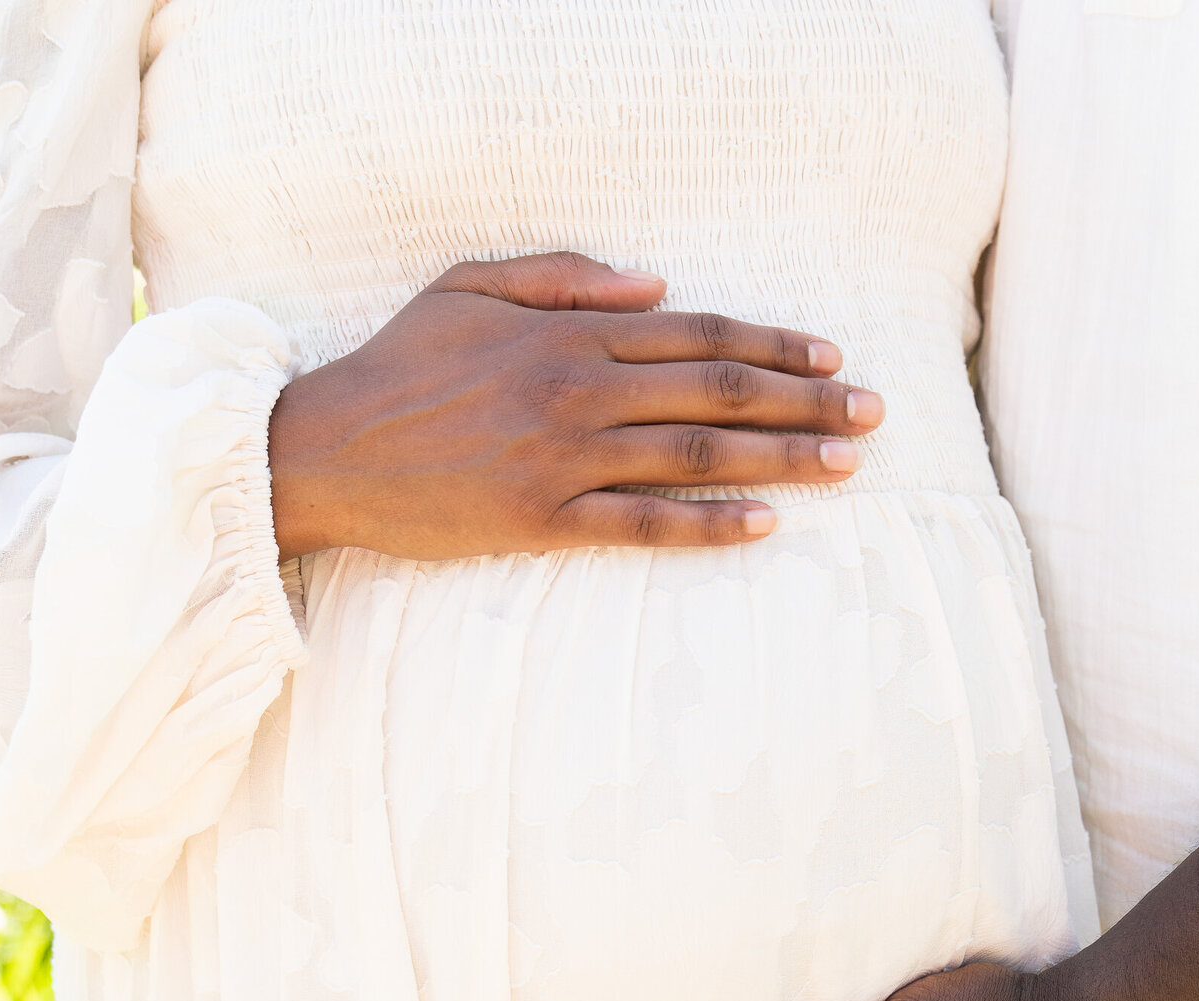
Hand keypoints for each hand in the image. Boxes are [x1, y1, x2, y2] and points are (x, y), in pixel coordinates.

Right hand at [268, 251, 884, 559]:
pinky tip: (766, 522)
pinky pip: (644, 524)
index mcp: (569, 334)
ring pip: (697, 452)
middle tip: (874, 412)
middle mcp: (578, 391)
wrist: (325, 448)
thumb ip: (564, 277)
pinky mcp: (544, 520)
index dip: (773, 343)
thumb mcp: (469, 285)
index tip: (832, 356)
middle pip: (718, 390)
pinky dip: (709, 522)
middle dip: (807, 399)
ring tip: (847, 462)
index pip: (697, 335)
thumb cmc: (398, 365)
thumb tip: (657, 285)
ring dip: (783, 456)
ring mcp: (564, 458)